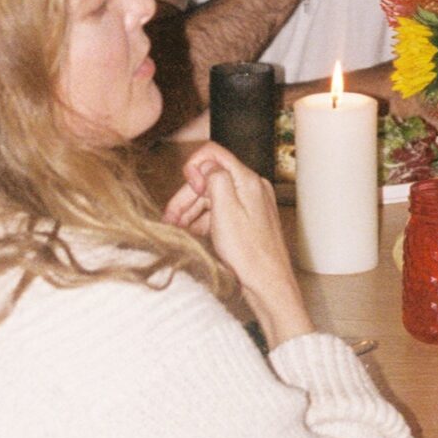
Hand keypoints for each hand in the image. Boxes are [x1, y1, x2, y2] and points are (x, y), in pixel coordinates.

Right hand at [163, 143, 312, 347]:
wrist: (268, 284)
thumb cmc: (248, 252)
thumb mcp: (225, 211)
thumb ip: (215, 180)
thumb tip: (205, 164)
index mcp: (247, 180)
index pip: (213, 154)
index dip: (194, 168)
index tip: (188, 188)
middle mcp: (251, 187)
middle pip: (210, 179)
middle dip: (187, 196)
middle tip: (169, 218)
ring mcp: (250, 204)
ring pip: (212, 197)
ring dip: (190, 211)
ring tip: (174, 229)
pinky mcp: (247, 221)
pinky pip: (220, 212)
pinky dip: (203, 221)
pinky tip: (190, 234)